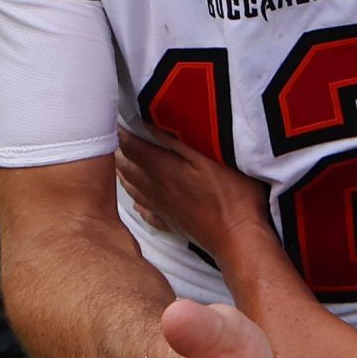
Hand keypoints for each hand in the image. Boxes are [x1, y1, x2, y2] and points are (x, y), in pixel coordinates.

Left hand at [115, 129, 273, 261]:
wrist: (238, 238)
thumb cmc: (231, 195)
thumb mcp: (209, 158)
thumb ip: (178, 140)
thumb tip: (150, 123)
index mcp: (162, 169)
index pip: (129, 147)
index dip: (121, 131)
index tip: (119, 118)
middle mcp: (154, 188)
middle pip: (124, 167)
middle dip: (118, 150)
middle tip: (120, 136)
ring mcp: (160, 208)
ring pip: (131, 187)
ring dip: (124, 172)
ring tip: (123, 160)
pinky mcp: (168, 222)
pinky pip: (144, 209)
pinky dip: (137, 199)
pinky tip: (140, 198)